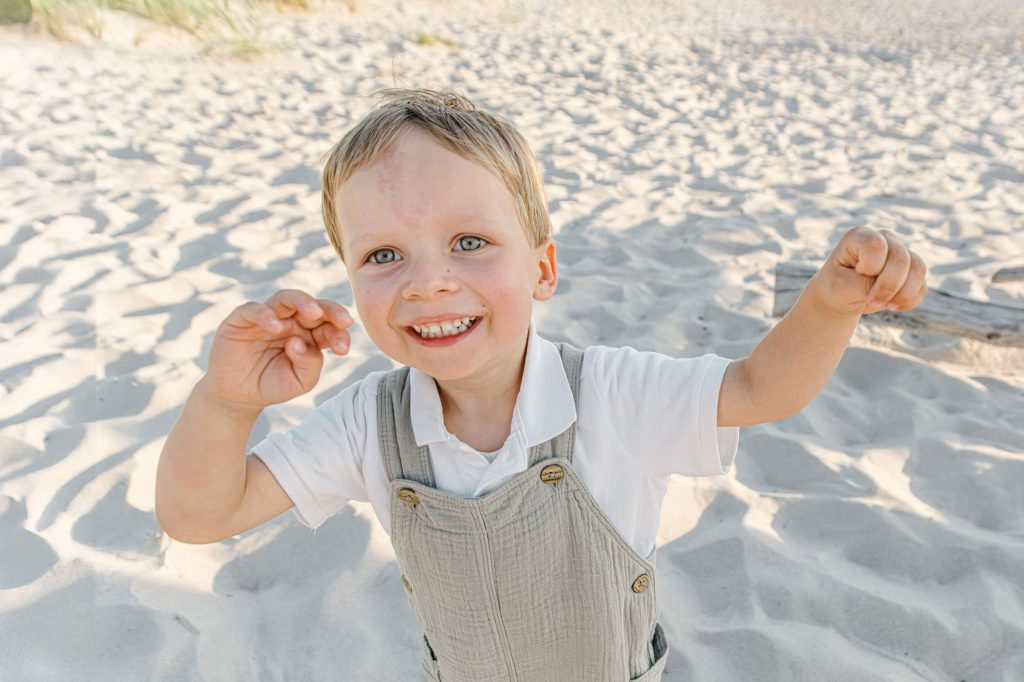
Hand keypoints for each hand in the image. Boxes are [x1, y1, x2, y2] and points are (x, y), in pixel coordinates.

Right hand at [202, 289, 354, 409]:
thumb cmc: (273, 385)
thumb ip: (310, 364)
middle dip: (330, 310)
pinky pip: (253, 309)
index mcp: (309, 334)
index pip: (329, 325)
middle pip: (312, 306)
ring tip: (314, 313)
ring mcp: (267, 317)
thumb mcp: (300, 381)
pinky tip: (275, 327)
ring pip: (286, 298)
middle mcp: (290, 321)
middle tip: (342, 320)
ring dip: (302, 301)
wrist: (238, 397)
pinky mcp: (241, 320)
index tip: (342, 349)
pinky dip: (265, 315)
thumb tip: (300, 342)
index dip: (339, 332)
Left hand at [808, 226, 928, 315]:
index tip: (857, 274)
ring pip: (918, 269)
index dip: (870, 267)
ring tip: (884, 305)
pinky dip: (909, 301)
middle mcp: (885, 238)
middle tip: (872, 302)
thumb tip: (895, 285)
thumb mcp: (839, 287)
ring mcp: (901, 252)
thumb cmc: (837, 287)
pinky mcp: (912, 271)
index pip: (877, 246)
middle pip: (901, 259)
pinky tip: (892, 305)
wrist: (841, 297)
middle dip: (888, 286)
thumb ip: (864, 284)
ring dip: (903, 294)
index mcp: (860, 236)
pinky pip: (922, 287)